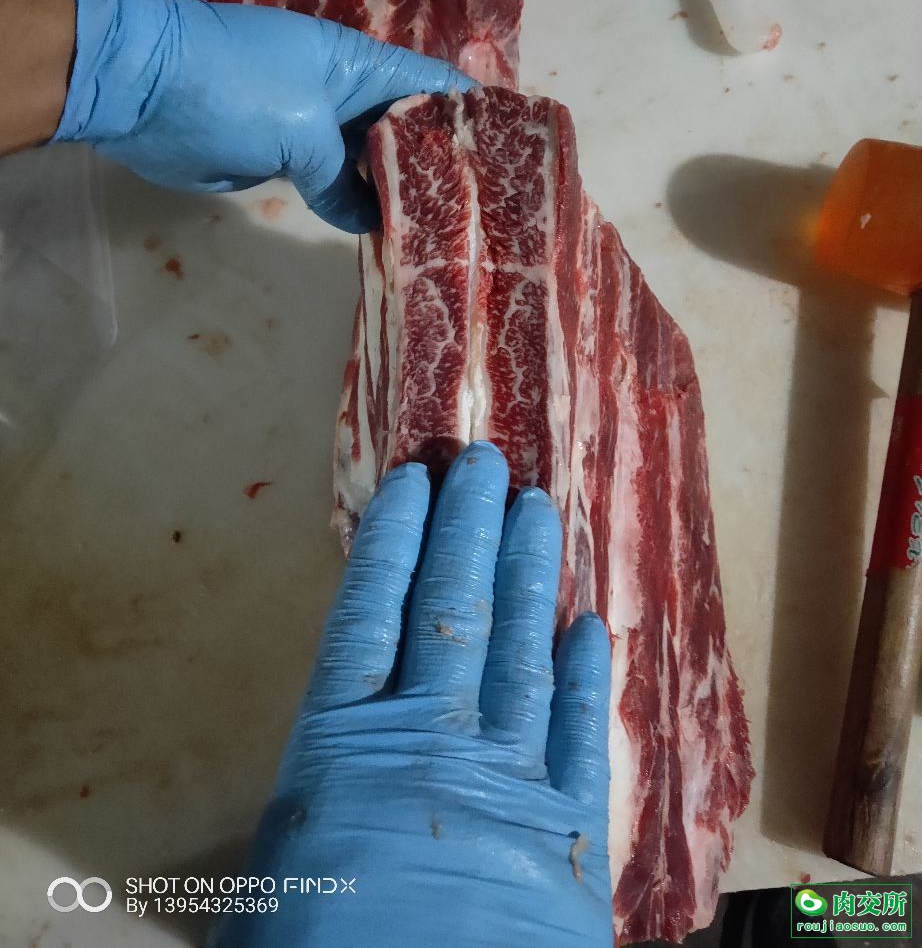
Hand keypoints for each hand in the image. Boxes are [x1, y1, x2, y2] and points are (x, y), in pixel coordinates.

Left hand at [52, 0, 472, 231]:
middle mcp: (345, 93)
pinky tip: (383, 235)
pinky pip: (334, 183)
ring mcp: (314, 125)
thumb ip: (344, 177)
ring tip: (444, 233)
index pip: (433, 86)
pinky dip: (356, 207)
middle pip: (406, 129)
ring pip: (370, 161)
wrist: (142, 89)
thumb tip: (370, 220)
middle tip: (481, 214)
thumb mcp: (302, 129)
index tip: (509, 157)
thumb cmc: (232, 88)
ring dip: (398, 193)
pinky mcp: (285, 156)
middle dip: (440, 166)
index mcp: (359, 65)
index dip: (472, 117)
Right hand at [213, 442, 612, 947]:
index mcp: (339, 752)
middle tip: (485, 460)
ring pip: (518, 654)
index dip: (392, 544)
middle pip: (450, 612)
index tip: (412, 484)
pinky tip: (589, 629)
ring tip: (537, 510)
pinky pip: (580, 738)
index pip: (367, 618)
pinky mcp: (570, 836)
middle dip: (467, 532)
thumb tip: (302, 768)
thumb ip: (293, 815)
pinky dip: (584, 681)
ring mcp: (508, 784)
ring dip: (528, 578)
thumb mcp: (264, 899)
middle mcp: (429, 746)